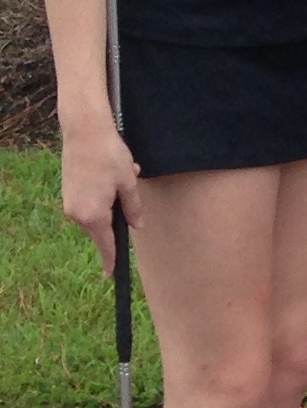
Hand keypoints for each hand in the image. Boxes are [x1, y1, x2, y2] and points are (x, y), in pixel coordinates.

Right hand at [61, 119, 142, 276]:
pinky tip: (112, 173)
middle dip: (118, 214)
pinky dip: (103, 193)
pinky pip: (89, 202)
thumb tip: (136, 226)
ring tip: (123, 174)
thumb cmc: (109, 156)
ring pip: (97, 213)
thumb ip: (133, 208)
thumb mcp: (128, 183)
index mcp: (93, 216)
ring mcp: (69, 203)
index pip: (106, 244)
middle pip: (103, 227)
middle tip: (128, 187)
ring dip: (112, 200)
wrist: (84, 132)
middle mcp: (77, 214)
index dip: (111, 259)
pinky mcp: (68, 192)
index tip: (112, 275)